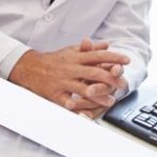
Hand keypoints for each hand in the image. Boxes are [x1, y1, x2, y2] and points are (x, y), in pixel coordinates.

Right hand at [9, 39, 129, 116]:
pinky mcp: (55, 94)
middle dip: (110, 78)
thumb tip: (107, 44)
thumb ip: (90, 49)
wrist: (29, 67)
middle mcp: (71, 68)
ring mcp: (63, 82)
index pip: (98, 55)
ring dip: (98, 96)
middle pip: (93, 72)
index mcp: (76, 57)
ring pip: (83, 89)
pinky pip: (67, 102)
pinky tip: (86, 112)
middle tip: (123, 84)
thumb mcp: (71, 50)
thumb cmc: (53, 60)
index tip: (127, 60)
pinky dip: (76, 107)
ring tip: (110, 101)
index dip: (113, 57)